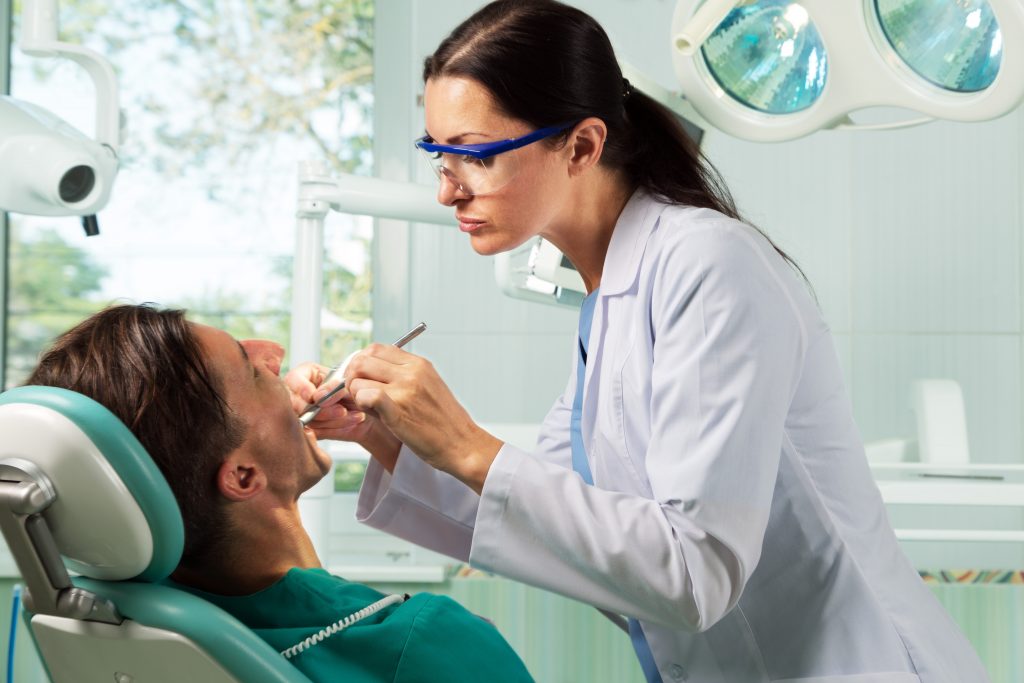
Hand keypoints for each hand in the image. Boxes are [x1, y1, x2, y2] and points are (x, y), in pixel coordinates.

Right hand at [284, 361, 400, 469]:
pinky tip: (353, 421)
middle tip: (343, 410)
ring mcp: (303, 413)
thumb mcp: (347, 384)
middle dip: (322, 409)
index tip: (313, 395)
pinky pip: (316, 433)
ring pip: (308, 420)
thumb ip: (330, 388)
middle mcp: (300, 394)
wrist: (370, 409)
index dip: (301, 387)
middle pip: (296, 403)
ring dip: (333, 419)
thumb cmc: (356, 390)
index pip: (293, 379)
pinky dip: (336, 428)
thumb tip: (316, 397)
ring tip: (356, 415)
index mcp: (306, 375)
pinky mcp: (311, 430)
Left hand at [343, 344, 502, 492]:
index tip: (360, 377)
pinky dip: (361, 403)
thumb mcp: (428, 385)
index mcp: (418, 364)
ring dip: (355, 395)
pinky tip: (371, 413)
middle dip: (351, 377)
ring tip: (368, 408)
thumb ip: (401, 375)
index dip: (361, 362)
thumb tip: (369, 373)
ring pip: (358, 380)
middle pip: (362, 360)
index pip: (375, 348)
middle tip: (356, 393)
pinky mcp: (398, 412)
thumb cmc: (444, 421)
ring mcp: (405, 391)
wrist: (462, 444)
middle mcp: (411, 373)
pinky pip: (367, 396)